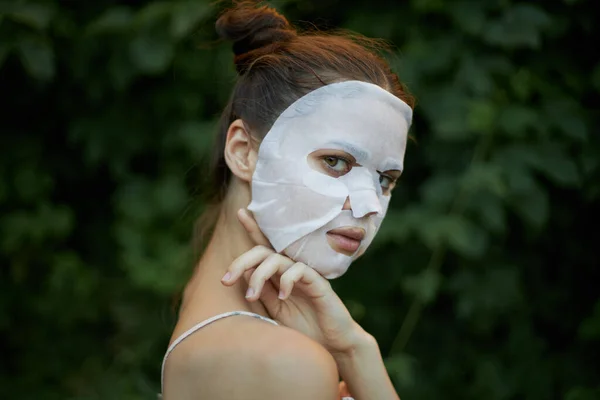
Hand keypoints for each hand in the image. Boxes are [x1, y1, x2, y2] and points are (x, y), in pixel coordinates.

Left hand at [221, 208, 367, 355]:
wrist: (331, 343)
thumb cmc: (304, 326)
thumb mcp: (275, 309)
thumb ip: (262, 290)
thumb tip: (243, 271)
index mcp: (280, 274)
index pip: (264, 248)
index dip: (253, 228)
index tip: (240, 212)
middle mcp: (291, 269)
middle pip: (263, 251)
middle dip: (241, 262)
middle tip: (226, 280)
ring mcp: (305, 273)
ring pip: (276, 259)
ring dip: (258, 276)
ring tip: (253, 296)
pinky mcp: (319, 281)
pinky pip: (298, 270)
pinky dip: (286, 281)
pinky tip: (282, 296)